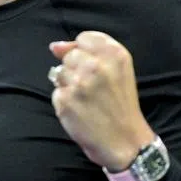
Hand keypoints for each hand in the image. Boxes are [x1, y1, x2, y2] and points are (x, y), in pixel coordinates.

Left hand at [48, 31, 155, 171]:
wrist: (125, 142)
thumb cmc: (121, 105)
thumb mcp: (119, 70)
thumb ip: (90, 51)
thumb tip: (54, 46)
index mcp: (115, 54)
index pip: (84, 38)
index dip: (86, 53)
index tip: (95, 68)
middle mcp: (96, 65)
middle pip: (70, 56)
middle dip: (77, 69)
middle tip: (93, 89)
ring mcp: (79, 83)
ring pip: (59, 73)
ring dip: (69, 86)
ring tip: (87, 100)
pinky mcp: (65, 101)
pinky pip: (56, 93)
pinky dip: (65, 102)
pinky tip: (80, 111)